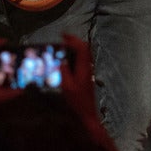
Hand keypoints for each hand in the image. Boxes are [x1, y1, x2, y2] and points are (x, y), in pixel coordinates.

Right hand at [58, 34, 130, 150]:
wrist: (88, 114)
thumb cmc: (77, 102)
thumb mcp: (67, 87)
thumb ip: (64, 72)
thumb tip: (62, 61)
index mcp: (83, 69)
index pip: (81, 49)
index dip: (73, 40)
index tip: (63, 35)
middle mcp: (88, 68)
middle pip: (85, 49)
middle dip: (75, 41)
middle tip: (64, 38)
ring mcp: (88, 72)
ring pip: (85, 55)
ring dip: (76, 47)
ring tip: (65, 45)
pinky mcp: (87, 77)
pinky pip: (83, 60)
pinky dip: (76, 55)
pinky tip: (68, 59)